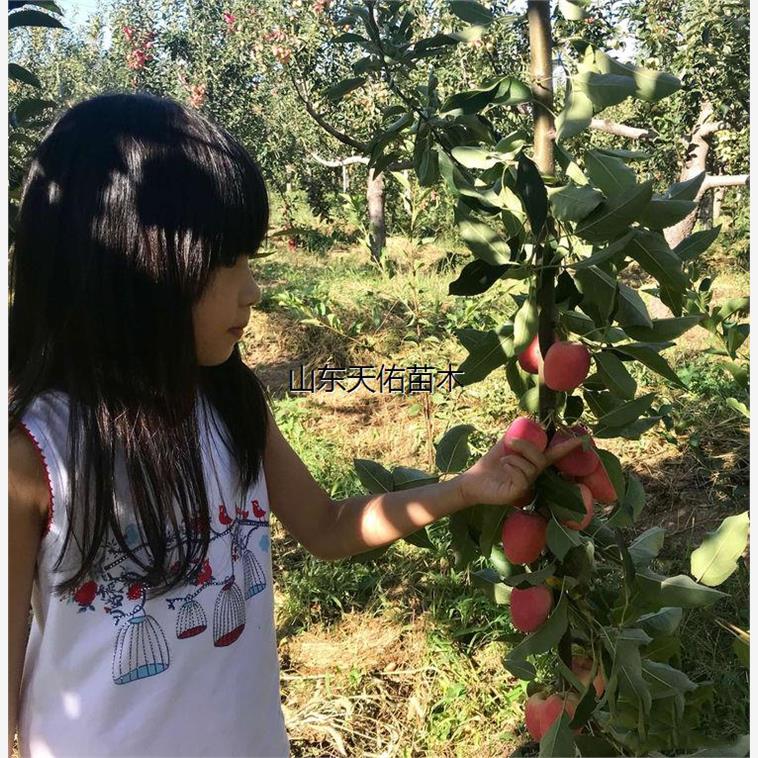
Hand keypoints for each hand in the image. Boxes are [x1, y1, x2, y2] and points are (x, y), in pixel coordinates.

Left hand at [456, 434, 585, 507]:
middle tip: (510, 442)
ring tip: (503, 461)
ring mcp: (527, 486)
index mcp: (531, 464)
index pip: (553, 455)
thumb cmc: (489, 465)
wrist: (472, 481)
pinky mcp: (518, 494)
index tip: (581, 438)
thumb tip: (527, 420)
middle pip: (541, 459)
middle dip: (526, 447)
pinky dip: (510, 468)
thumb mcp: (504, 447)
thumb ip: (516, 436)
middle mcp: (533, 476)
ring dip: (514, 459)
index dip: (567, 447)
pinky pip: (522, 477)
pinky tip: (502, 469)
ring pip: (531, 468)